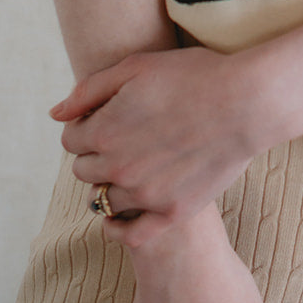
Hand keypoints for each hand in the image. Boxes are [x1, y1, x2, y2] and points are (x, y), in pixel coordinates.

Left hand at [50, 46, 287, 243]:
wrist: (247, 101)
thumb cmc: (193, 75)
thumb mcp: (136, 67)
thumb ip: (89, 90)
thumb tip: (56, 114)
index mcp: (104, 130)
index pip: (71, 139)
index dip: (85, 125)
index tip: (105, 118)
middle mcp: (118, 167)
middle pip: (84, 170)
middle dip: (95, 153)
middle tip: (122, 139)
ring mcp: (144, 195)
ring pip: (104, 200)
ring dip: (111, 184)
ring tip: (134, 166)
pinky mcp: (172, 212)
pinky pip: (131, 235)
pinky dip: (120, 228)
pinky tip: (124, 214)